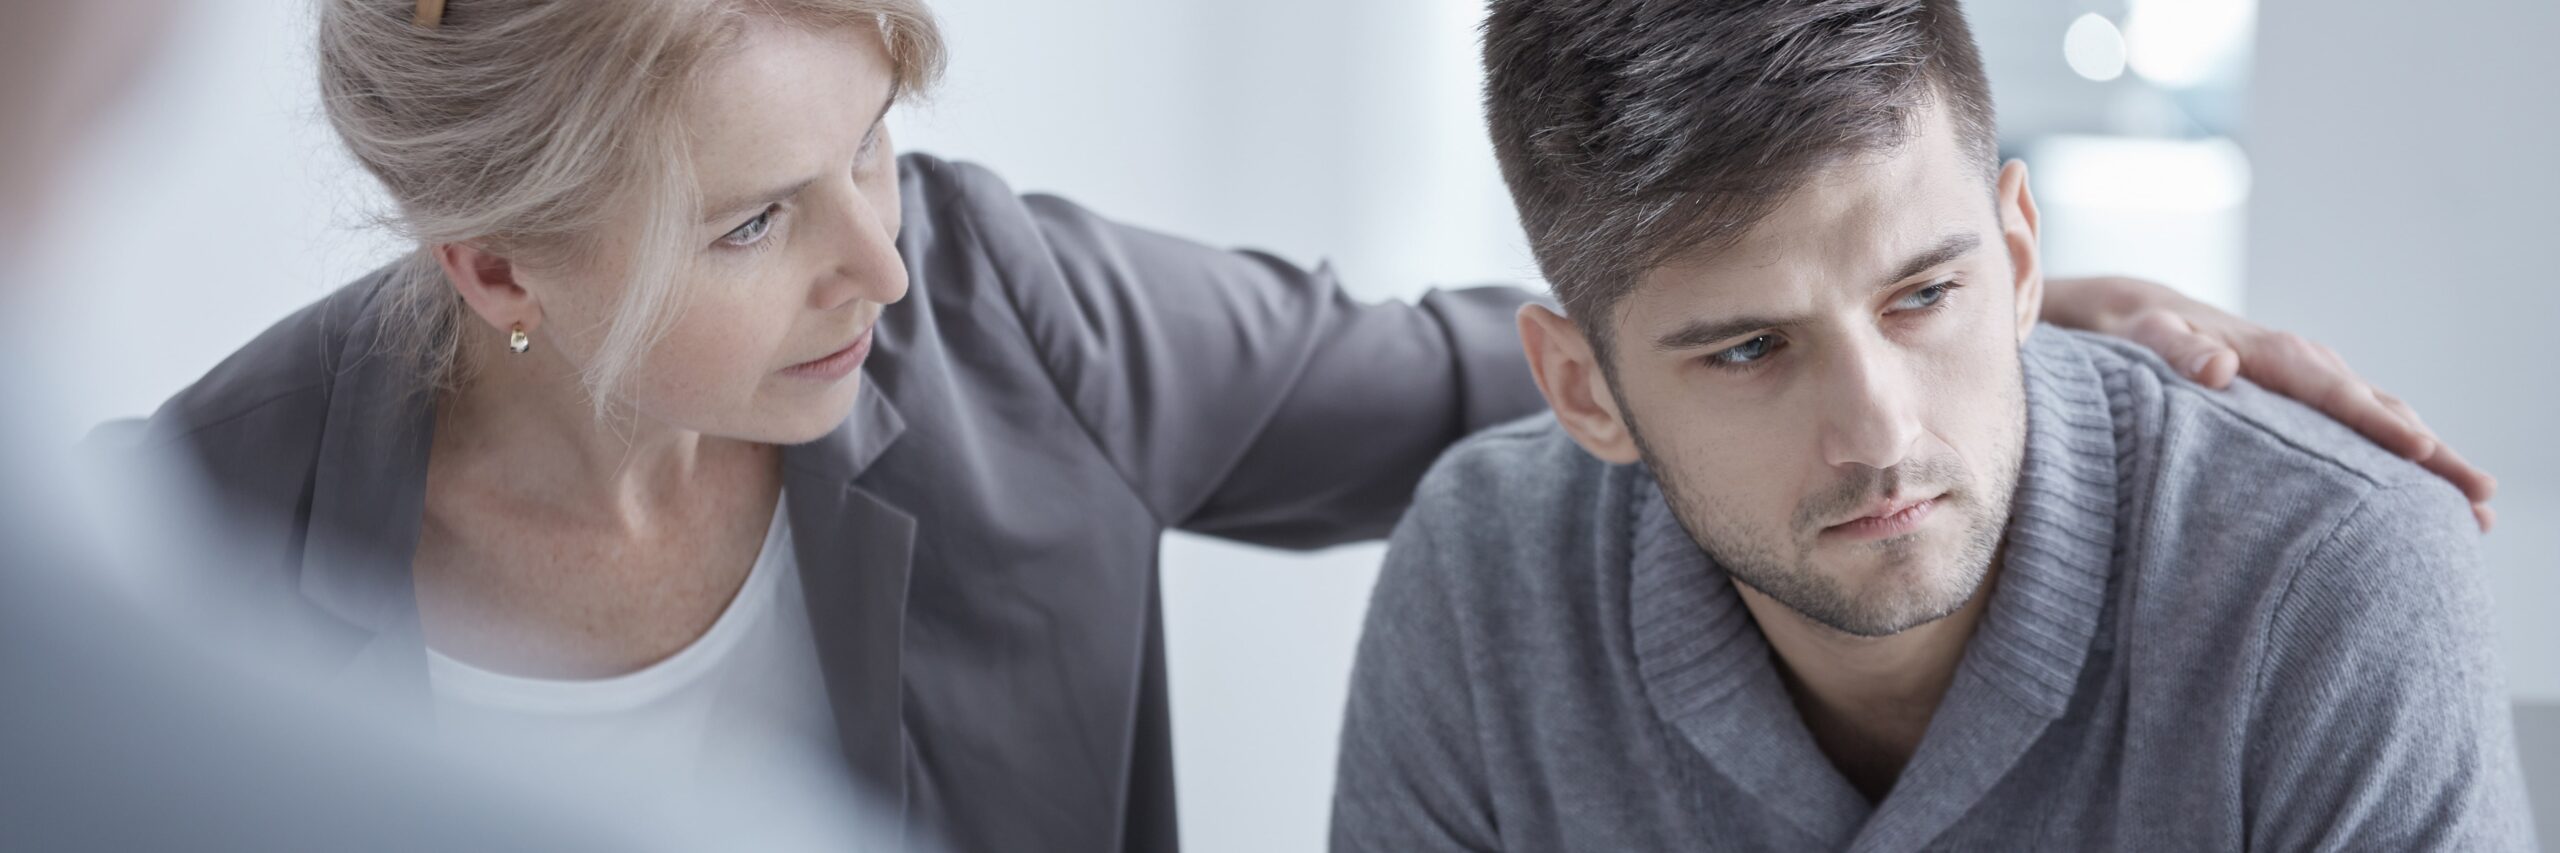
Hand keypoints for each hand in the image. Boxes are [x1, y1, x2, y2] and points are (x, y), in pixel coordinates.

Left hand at [2043, 275, 2496, 531]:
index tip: (2423, 454)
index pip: (2334, 393)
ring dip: (2427, 460)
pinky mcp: (2298, 398)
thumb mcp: (2139, 337)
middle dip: (2433, 453)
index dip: (2377, 424)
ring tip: (2473, 513)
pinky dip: (2395, 453)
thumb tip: (2218, 363)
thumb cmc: (2128, 332)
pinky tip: (2416, 496)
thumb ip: (2173, 348)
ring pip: (2379, 417)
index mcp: (2269, 353)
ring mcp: (2305, 380)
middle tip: (2480, 501)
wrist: (2127, 312)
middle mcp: (2300, 362)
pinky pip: (2358, 425)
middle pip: (2379, 409)